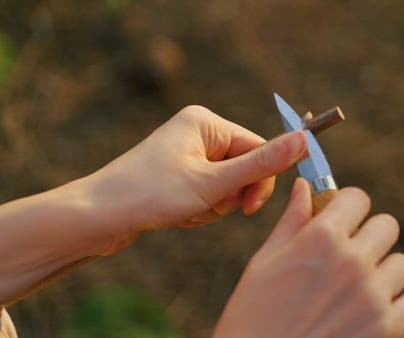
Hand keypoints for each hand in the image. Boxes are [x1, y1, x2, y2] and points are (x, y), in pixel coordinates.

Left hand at [84, 105, 306, 253]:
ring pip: (226, 186)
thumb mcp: (214, 182)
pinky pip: (208, 193)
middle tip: (204, 205)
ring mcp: (187, 154)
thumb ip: (262, 164)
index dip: (258, 181)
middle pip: (242, 168)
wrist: (98, 216)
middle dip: (228, 195)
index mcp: (206, 122)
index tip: (248, 208)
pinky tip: (175, 214)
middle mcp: (197, 132)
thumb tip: (305, 140)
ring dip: (212, 205)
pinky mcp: (178, 174)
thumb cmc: (152, 194)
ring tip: (183, 209)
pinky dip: (198, 209)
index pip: (258, 148)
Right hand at [213, 179, 403, 337]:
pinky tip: (373, 310)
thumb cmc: (253, 315)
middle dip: (369, 237)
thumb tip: (304, 186)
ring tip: (357, 290)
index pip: (357, 198)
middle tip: (349, 257)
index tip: (342, 221)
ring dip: (383, 272)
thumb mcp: (264, 262)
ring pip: (402, 264)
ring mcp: (373, 295)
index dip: (348, 208)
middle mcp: (352, 260)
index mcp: (320, 238)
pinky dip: (400, 304)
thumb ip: (292, 221)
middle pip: (387, 226)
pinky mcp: (387, 328)